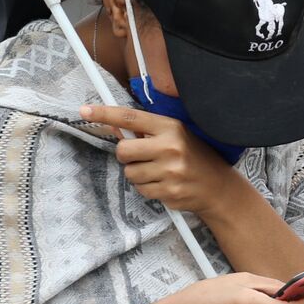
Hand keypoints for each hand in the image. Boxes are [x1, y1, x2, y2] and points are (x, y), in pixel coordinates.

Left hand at [81, 104, 250, 214]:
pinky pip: (141, 190)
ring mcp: (170, 171)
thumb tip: (113, 127)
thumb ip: (146, 132)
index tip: (85, 111)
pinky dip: (148, 188)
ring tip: (158, 172)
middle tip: (140, 156)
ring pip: (130, 173)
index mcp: (171, 127)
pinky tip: (164, 184)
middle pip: (123, 150)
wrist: (218, 187)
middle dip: (126, 155)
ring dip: (138, 174)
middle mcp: (170, 147)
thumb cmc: (194, 157)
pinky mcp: (168, 192)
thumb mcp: (175, 136)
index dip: (105, 114)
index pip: (131, 118)